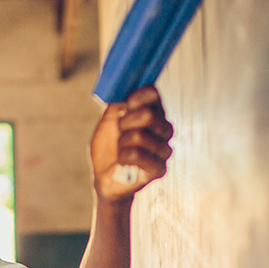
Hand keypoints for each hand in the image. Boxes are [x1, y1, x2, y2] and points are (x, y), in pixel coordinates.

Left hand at [90, 86, 173, 203]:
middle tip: (120, 132)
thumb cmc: (109, 148)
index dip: (137, 96)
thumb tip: (125, 90)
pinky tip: (123, 161)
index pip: (154, 94)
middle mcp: (163, 129)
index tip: (126, 104)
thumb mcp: (108, 120)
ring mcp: (163, 149)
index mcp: (153, 113)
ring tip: (121, 149)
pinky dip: (124, 157)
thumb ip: (118, 103)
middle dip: (125, 123)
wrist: (104, 176)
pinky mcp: (159, 168)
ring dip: (123, 143)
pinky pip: (139, 155)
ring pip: (140, 136)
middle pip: (149, 114)